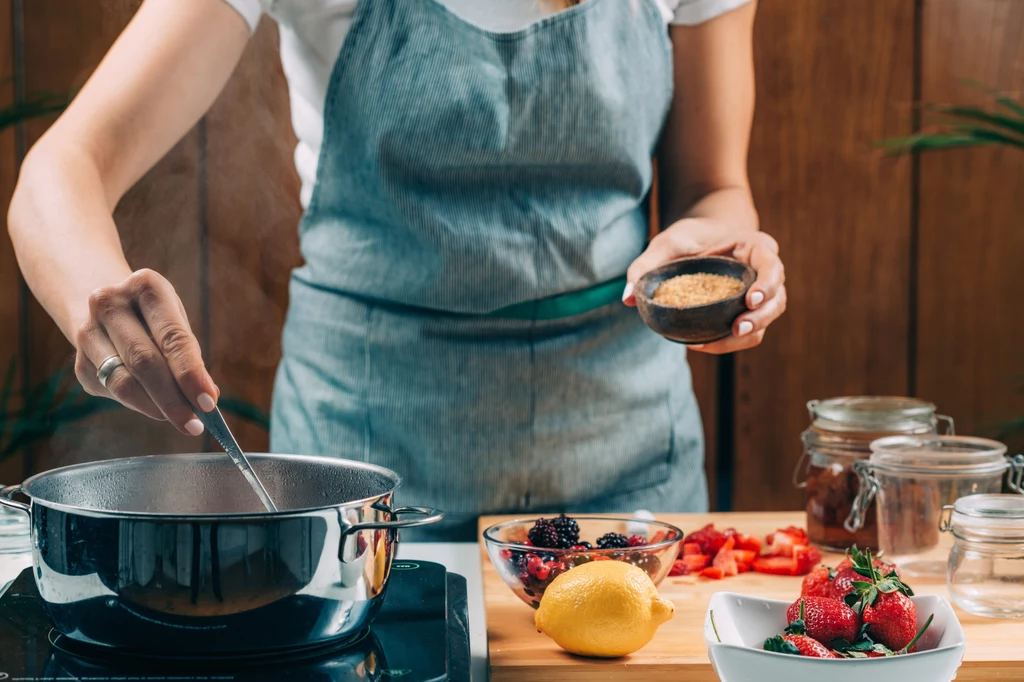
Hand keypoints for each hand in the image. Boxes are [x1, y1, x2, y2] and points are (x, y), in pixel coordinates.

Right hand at [73, 269, 218, 434]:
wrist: (105, 307)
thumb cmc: (153, 317)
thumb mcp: (176, 321)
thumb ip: (190, 355)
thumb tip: (207, 395)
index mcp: (145, 287)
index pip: (172, 338)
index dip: (191, 374)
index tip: (209, 403)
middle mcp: (110, 304)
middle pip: (144, 362)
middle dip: (173, 399)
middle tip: (195, 424)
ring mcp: (88, 332)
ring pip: (123, 382)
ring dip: (156, 408)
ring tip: (181, 419)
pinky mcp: (79, 362)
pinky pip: (112, 392)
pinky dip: (139, 404)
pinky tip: (154, 405)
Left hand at [623, 218, 785, 353]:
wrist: (699, 240)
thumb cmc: (688, 237)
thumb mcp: (665, 244)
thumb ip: (646, 266)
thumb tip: (626, 298)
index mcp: (755, 248)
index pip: (773, 265)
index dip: (767, 284)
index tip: (750, 299)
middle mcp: (764, 271)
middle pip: (776, 298)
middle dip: (760, 316)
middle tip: (737, 328)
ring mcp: (760, 293)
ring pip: (767, 319)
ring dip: (749, 333)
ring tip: (721, 341)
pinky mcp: (748, 311)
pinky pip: (749, 331)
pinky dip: (731, 341)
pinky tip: (703, 344)